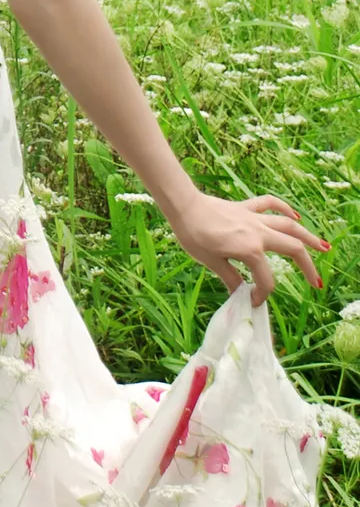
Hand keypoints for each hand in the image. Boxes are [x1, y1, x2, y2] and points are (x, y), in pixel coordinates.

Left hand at [169, 189, 327, 304]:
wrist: (183, 205)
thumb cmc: (193, 235)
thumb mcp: (211, 263)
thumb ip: (231, 279)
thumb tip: (241, 295)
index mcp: (250, 250)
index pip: (267, 279)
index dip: (263, 294)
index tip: (253, 301)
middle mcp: (258, 233)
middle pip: (293, 249)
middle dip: (307, 268)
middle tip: (316, 284)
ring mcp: (253, 217)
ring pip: (288, 225)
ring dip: (308, 236)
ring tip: (324, 247)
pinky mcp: (245, 206)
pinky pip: (269, 204)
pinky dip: (284, 208)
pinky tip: (294, 216)